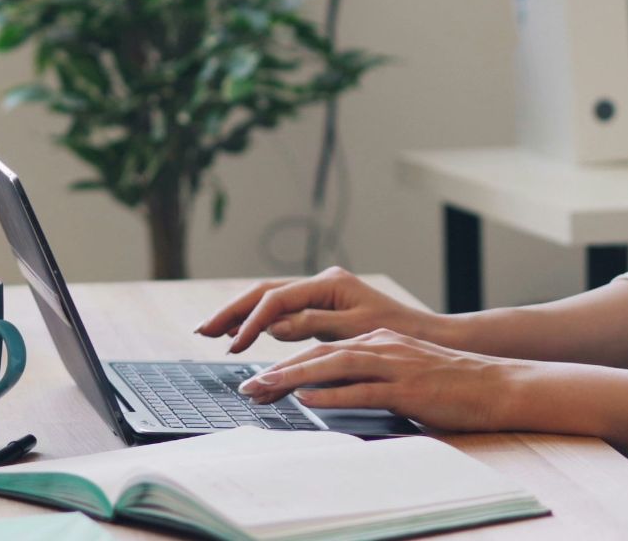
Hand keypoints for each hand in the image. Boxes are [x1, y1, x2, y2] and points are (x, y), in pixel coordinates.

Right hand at [194, 267, 438, 353]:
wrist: (424, 336)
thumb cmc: (396, 334)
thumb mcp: (355, 332)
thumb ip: (314, 325)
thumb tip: (273, 325)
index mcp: (329, 283)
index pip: (278, 299)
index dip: (251, 321)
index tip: (233, 345)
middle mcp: (321, 282)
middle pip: (265, 292)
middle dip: (233, 311)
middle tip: (203, 330)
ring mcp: (320, 293)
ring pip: (270, 300)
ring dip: (240, 315)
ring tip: (212, 331)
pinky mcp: (321, 306)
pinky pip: (282, 311)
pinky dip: (260, 321)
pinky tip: (242, 333)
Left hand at [236, 330, 531, 431]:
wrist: (495, 384)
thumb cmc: (450, 384)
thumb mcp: (402, 372)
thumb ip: (367, 376)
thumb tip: (330, 390)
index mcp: (378, 340)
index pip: (322, 349)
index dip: (286, 364)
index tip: (258, 381)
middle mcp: (381, 346)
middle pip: (319, 354)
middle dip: (278, 371)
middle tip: (247, 388)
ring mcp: (394, 365)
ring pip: (333, 366)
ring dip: (295, 378)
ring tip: (265, 389)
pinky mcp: (407, 387)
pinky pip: (363, 389)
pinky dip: (333, 393)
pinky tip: (309, 399)